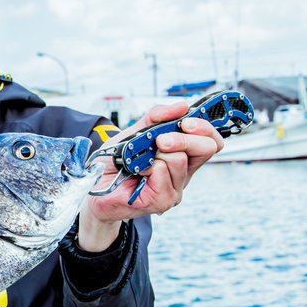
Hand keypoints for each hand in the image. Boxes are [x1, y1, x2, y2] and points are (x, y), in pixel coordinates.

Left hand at [78, 102, 223, 250]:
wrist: (95, 185)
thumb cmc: (117, 163)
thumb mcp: (135, 133)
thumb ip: (156, 118)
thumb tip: (181, 106)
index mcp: (183, 157)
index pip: (211, 141)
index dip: (204, 127)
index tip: (186, 121)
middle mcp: (183, 174)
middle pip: (206, 149)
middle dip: (184, 137)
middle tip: (161, 139)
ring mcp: (175, 189)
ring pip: (179, 159)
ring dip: (157, 153)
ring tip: (140, 160)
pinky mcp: (162, 200)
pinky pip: (162, 171)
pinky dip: (146, 166)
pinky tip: (136, 173)